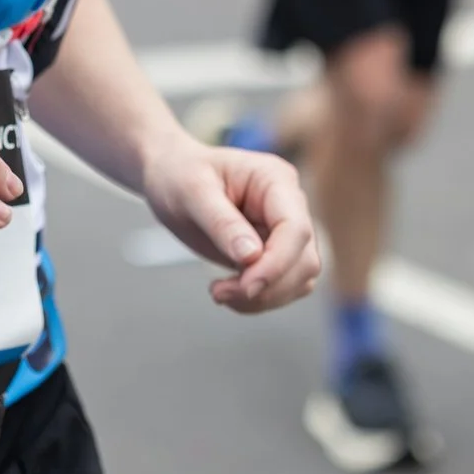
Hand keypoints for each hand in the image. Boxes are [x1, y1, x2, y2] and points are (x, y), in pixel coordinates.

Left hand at [137, 135, 318, 313]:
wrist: (170, 176)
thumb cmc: (180, 174)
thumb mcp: (192, 191)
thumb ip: (221, 222)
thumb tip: (251, 257)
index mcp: (275, 179)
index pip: (295, 228)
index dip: (277, 263)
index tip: (246, 286)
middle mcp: (289, 204)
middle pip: (304, 259)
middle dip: (267, 285)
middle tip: (219, 292)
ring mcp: (284, 230)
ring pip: (299, 278)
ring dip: (263, 297)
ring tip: (219, 292)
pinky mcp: (274, 253)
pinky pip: (282, 286)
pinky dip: (258, 299)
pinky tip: (228, 292)